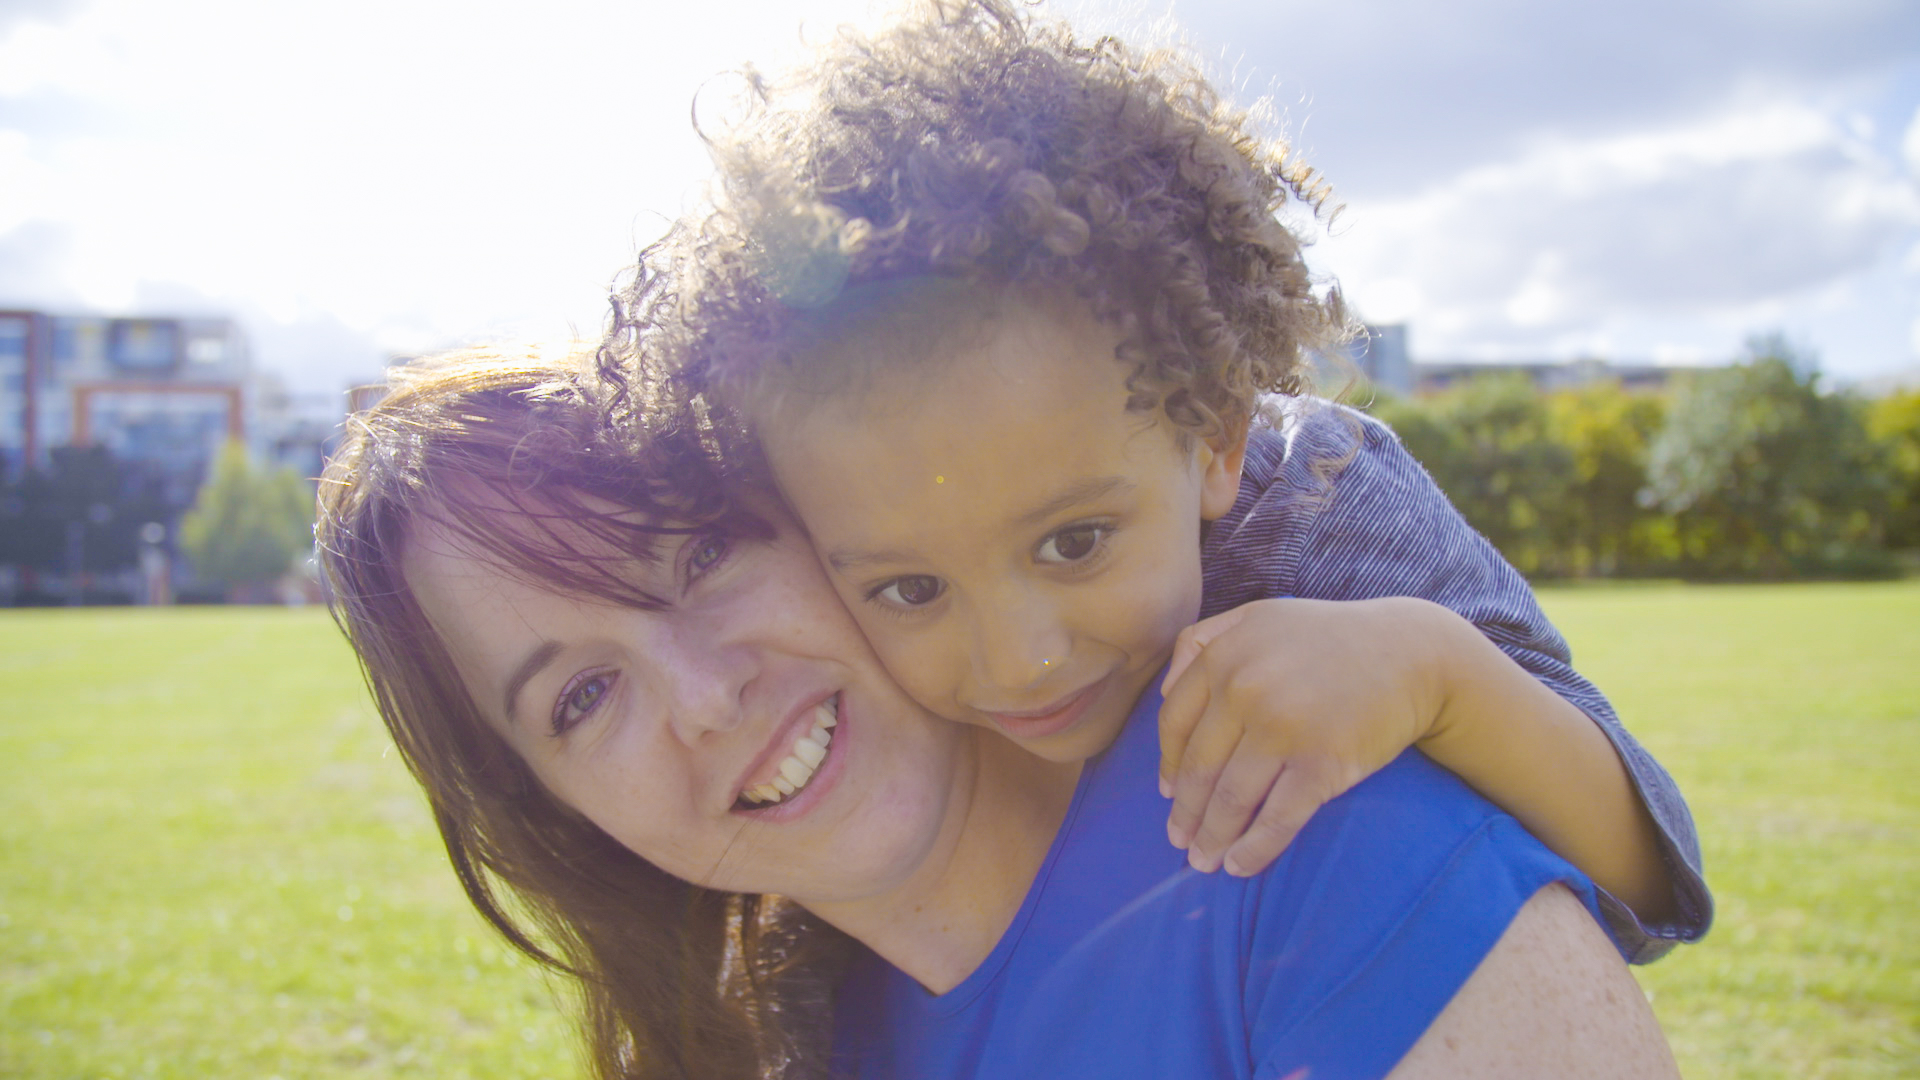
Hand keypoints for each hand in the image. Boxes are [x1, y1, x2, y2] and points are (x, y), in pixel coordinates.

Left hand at [1158, 597, 1446, 875]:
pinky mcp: (1323, 764)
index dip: (1170, 765)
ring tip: (1204, 862)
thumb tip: (1163, 693)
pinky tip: (1239, 866)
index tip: (1168, 793)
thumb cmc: (1330, 639)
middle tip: (1179, 841)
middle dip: (1186, 813)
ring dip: (1212, 838)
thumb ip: (1202, 641)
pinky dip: (1253, 850)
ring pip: (1232, 799)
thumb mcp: (1258, 618)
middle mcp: (1247, 690)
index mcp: (1226, 656)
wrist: (1413, 654)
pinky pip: (1277, 819)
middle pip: (1201, 768)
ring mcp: (1284, 729)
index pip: (1176, 723)